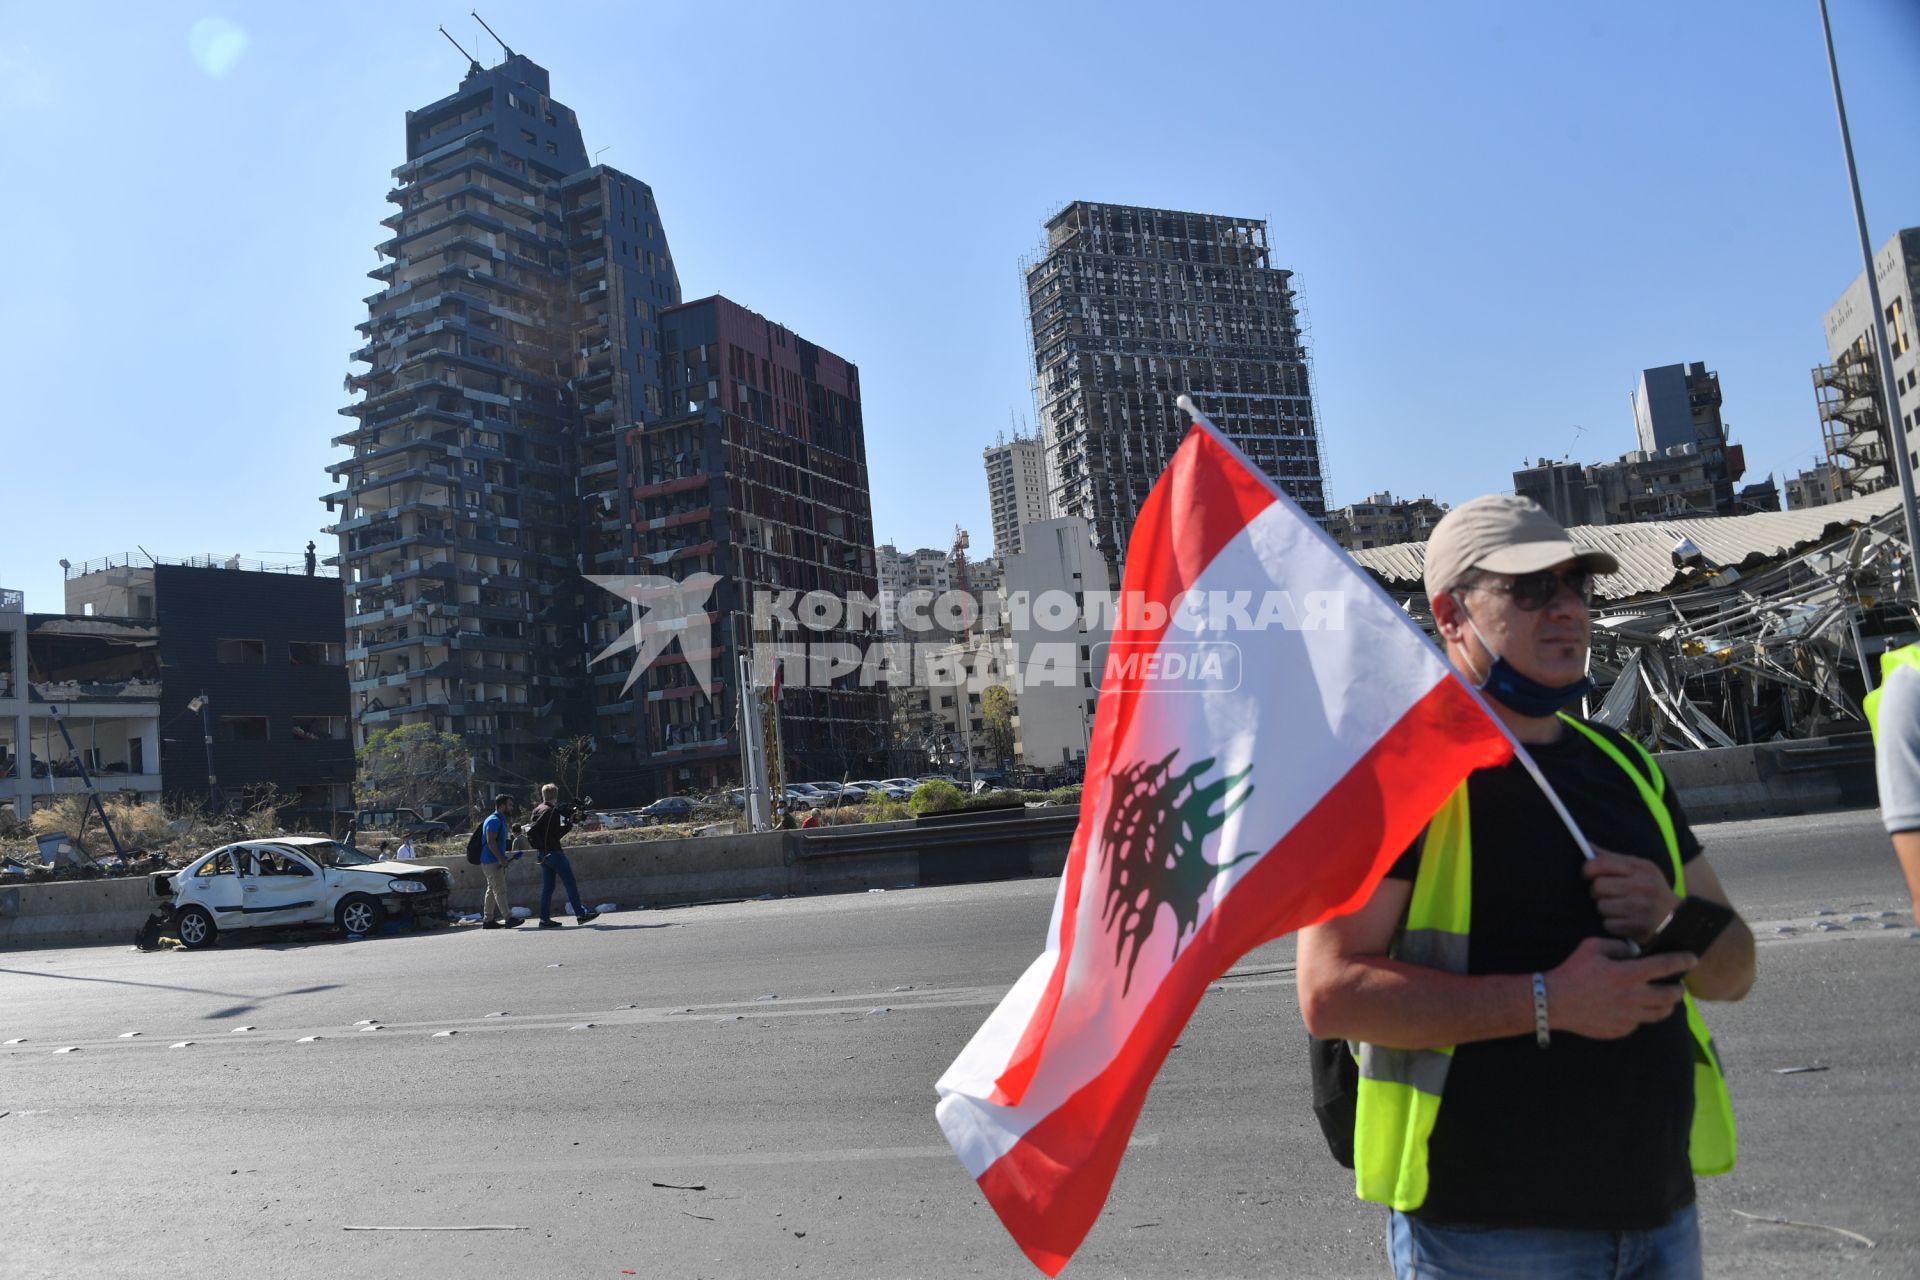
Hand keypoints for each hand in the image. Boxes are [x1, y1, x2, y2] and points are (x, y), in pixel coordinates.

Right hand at [1546, 936, 1692, 1039]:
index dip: (1682, 960)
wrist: (1554, 1002)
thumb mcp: (1592, 946)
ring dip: (1667, 1005)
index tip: (1693, 958)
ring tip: (1666, 1000)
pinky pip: (1639, 1022)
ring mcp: (1629, 1016)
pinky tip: (1635, 1009)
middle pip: (1670, 996)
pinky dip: (1642, 1014)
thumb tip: (1635, 951)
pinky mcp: (1622, 1029)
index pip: (1665, 966)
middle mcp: (1633, 997)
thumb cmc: (1573, 971)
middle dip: (1679, 989)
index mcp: (1628, 974)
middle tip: (1679, 986)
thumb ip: (1618, 945)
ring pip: (1660, 1013)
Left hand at [1582, 849, 1681, 943]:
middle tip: (1607, 894)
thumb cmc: (1652, 890)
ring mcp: (1640, 907)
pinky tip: (1624, 920)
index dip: (1588, 869)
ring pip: (1601, 906)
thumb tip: (1587, 845)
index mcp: (1641, 868)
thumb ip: (1613, 858)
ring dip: (1605, 909)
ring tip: (1618, 908)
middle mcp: (1642, 886)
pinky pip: (1609, 924)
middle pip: (1598, 886)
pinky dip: (1612, 924)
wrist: (1677, 918)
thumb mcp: (1640, 869)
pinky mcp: (1638, 927)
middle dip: (1597, 892)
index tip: (1587, 874)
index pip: (1603, 863)